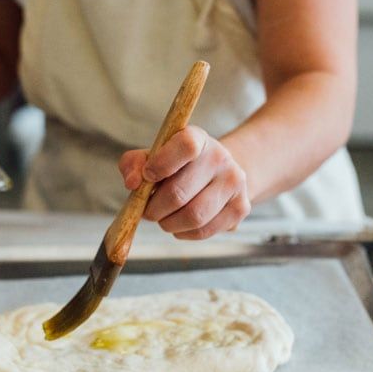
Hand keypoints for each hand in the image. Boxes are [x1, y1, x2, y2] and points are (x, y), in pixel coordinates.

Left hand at [119, 126, 250, 239]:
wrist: (217, 174)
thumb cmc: (176, 166)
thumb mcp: (153, 157)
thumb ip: (134, 164)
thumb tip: (132, 183)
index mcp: (197, 138)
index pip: (185, 146)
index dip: (161, 164)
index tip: (148, 176)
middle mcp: (220, 157)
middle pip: (179, 193)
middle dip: (154, 208)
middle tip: (147, 210)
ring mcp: (234, 183)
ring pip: (193, 216)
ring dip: (168, 224)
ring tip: (163, 218)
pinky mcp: (240, 208)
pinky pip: (203, 231)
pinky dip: (183, 233)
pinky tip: (180, 224)